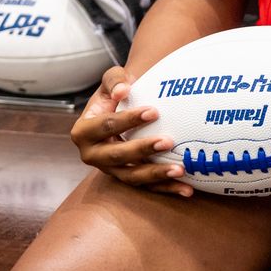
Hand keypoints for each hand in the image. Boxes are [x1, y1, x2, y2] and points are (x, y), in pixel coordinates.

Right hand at [69, 63, 193, 197]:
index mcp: (83, 132)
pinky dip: (167, 189)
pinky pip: (147, 187)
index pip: (106, 125)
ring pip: (132, 176)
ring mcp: (110, 170)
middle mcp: (93, 155)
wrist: (119, 111)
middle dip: (142, 150)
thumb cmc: (117, 94)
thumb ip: (115, 80)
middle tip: (168, 141)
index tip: (154, 111)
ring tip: (180, 169)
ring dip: (156, 175)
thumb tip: (124, 90)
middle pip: (117, 155)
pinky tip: (187, 189)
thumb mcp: (112, 81)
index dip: (128, 119)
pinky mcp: (127, 178)